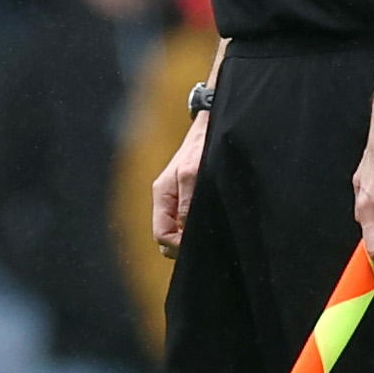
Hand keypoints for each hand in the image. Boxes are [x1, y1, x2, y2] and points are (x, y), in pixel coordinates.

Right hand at [151, 108, 209, 258]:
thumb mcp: (192, 174)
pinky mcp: (188, 196)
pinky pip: (185, 223)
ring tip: (210, 232)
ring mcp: (176, 198)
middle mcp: (166, 198)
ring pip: (177, 232)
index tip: (200, 246)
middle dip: (184, 245)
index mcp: (162, 194)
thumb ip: (185, 204)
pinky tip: (211, 224)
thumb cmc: (202, 145)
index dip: (179, 247)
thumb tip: (184, 232)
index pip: (162, 236)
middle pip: (167, 238)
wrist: (211, 125)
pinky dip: (196, 228)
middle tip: (207, 241)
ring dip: (191, 237)